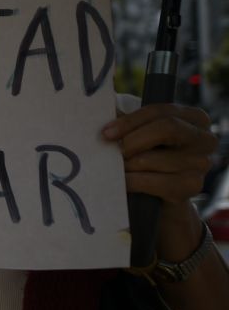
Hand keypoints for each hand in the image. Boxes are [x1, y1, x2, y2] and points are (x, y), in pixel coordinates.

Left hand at [103, 103, 214, 259]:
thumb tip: (104, 110)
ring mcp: (202, 163)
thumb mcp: (141, 137)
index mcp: (194, 118)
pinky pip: (153, 181)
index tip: (106, 132)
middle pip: (166, 128)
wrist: (159, 199)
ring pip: (152, 158)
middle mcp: (205, 138)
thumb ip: (129, 123)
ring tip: (117, 168)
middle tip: (114, 151)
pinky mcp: (192, 186)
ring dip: (127, 165)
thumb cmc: (148, 160)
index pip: (160, 111)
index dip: (130, 120)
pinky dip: (132, 181)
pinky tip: (123, 182)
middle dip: (132, 140)